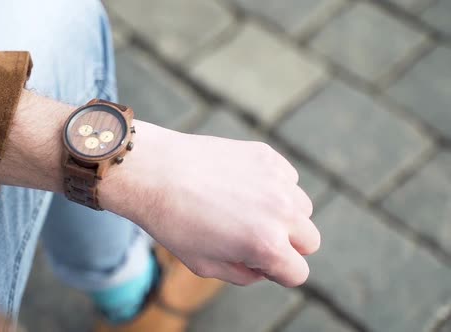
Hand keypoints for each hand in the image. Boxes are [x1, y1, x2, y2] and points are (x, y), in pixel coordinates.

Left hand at [0, 91, 319, 286]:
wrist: (153, 171)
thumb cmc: (173, 223)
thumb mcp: (206, 265)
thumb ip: (245, 274)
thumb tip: (266, 266)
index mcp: (267, 246)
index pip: (299, 273)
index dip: (278, 273)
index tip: (257, 262)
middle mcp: (280, 211)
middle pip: (310, 241)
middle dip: (288, 245)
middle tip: (254, 238)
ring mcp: (277, 179)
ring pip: (302, 207)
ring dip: (284, 214)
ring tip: (246, 210)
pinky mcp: (267, 155)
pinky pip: (287, 178)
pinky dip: (273, 186)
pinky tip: (241, 185)